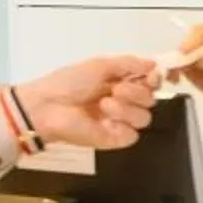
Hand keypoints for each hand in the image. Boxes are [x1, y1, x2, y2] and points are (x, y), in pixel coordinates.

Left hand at [16, 56, 161, 149]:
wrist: (48, 106)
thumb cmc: (69, 83)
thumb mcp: (99, 65)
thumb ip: (128, 63)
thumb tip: (153, 64)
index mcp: (119, 82)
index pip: (149, 83)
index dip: (154, 79)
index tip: (150, 76)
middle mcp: (122, 102)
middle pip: (150, 100)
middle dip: (137, 92)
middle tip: (117, 89)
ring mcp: (119, 122)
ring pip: (144, 117)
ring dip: (128, 108)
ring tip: (104, 104)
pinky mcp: (114, 139)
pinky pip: (132, 134)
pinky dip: (121, 125)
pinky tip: (104, 121)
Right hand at [172, 22, 202, 133]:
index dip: (194, 39)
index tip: (185, 51)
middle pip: (188, 41)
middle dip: (181, 53)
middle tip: (178, 67)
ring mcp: (195, 52)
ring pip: (178, 53)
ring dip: (173, 64)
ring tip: (175, 77)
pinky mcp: (187, 64)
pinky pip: (175, 65)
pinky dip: (172, 71)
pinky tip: (174, 80)